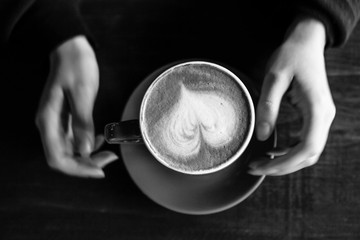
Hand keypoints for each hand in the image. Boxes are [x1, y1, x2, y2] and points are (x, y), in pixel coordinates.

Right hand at [35, 36, 116, 177]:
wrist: (71, 49)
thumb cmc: (76, 66)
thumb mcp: (82, 93)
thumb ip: (82, 122)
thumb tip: (86, 149)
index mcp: (48, 121)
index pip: (57, 158)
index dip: (77, 169)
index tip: (99, 170)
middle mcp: (49, 125)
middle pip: (64, 157)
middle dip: (86, 164)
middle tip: (110, 159)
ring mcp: (57, 123)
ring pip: (70, 151)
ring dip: (89, 156)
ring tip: (109, 151)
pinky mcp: (65, 119)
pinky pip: (74, 140)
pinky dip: (88, 145)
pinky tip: (100, 140)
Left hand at [248, 18, 335, 175]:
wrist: (305, 43)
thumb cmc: (290, 56)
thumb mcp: (274, 78)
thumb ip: (268, 107)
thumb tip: (262, 136)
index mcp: (317, 108)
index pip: (307, 148)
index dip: (284, 163)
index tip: (261, 166)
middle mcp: (324, 116)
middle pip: (308, 155)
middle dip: (282, 166)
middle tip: (254, 167)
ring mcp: (322, 117)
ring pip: (308, 151)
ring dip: (285, 161)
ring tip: (260, 162)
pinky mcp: (315, 116)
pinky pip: (305, 141)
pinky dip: (289, 151)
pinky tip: (272, 151)